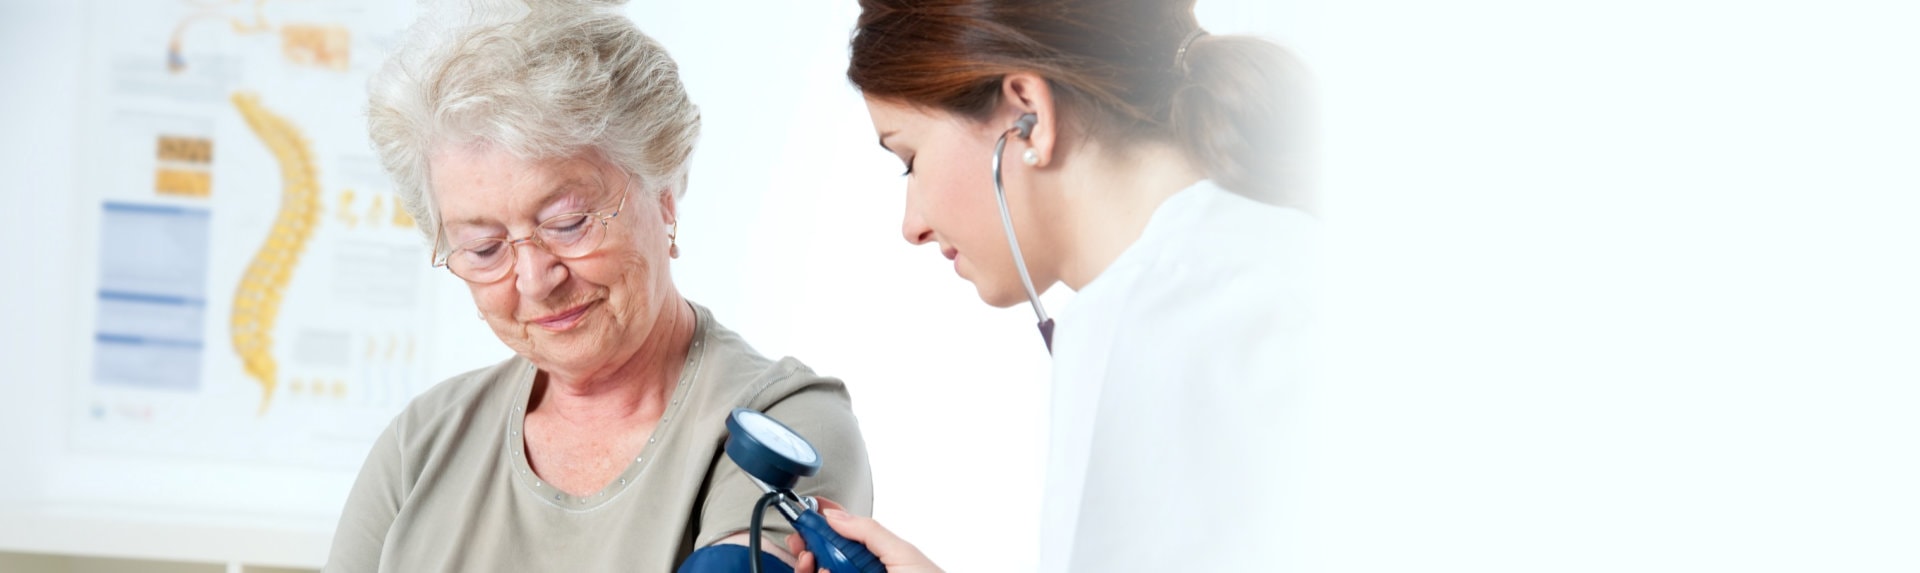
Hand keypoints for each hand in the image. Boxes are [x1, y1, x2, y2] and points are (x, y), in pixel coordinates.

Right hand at [787, 497, 943, 572]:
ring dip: (810, 568)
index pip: (841, 533)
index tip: (803, 519)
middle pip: (824, 556)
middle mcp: (863, 571)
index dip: (820, 524)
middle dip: (808, 548)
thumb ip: (868, 532)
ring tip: (812, 563)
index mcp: (876, 553)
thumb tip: (836, 515)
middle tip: (803, 548)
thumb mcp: (901, 554)